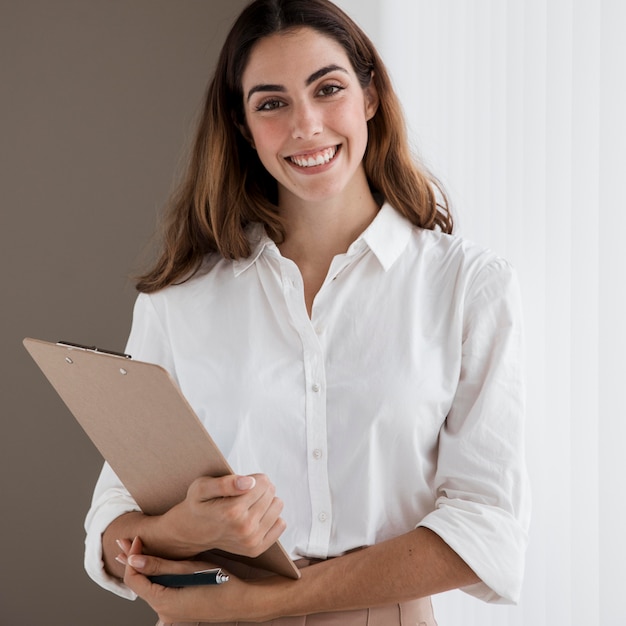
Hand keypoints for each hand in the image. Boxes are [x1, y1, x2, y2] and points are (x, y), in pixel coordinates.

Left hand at [121, 537, 263, 623]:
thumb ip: (159, 566)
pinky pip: (160, 591)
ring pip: (150, 587)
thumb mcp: (189, 569)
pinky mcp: (180, 608)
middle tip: (124, 541)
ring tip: (134, 550)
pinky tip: (154, 565)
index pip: (134, 579)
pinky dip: (155, 576)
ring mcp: (172, 613)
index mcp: (164, 603)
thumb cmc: (221, 583)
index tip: (137, 538)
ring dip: (143, 568)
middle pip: (140, 584)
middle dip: (132, 561)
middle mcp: (164, 612)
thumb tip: (132, 560)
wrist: (244, 601)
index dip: (131, 557)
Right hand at [153, 473, 285, 558]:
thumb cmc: (198, 505)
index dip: (253, 478)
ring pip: (277, 505)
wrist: (192, 532)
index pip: (263, 482)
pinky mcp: (256, 549)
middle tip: (242, 495)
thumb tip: (250, 482)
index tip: (241, 483)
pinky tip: (256, 516)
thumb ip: (226, 482)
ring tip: (248, 505)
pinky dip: (271, 517)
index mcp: (232, 511)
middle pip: (271, 493)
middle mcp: (244, 528)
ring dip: (266, 501)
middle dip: (259, 488)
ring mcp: (251, 541)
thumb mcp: (202, 487)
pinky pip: (280, 524)